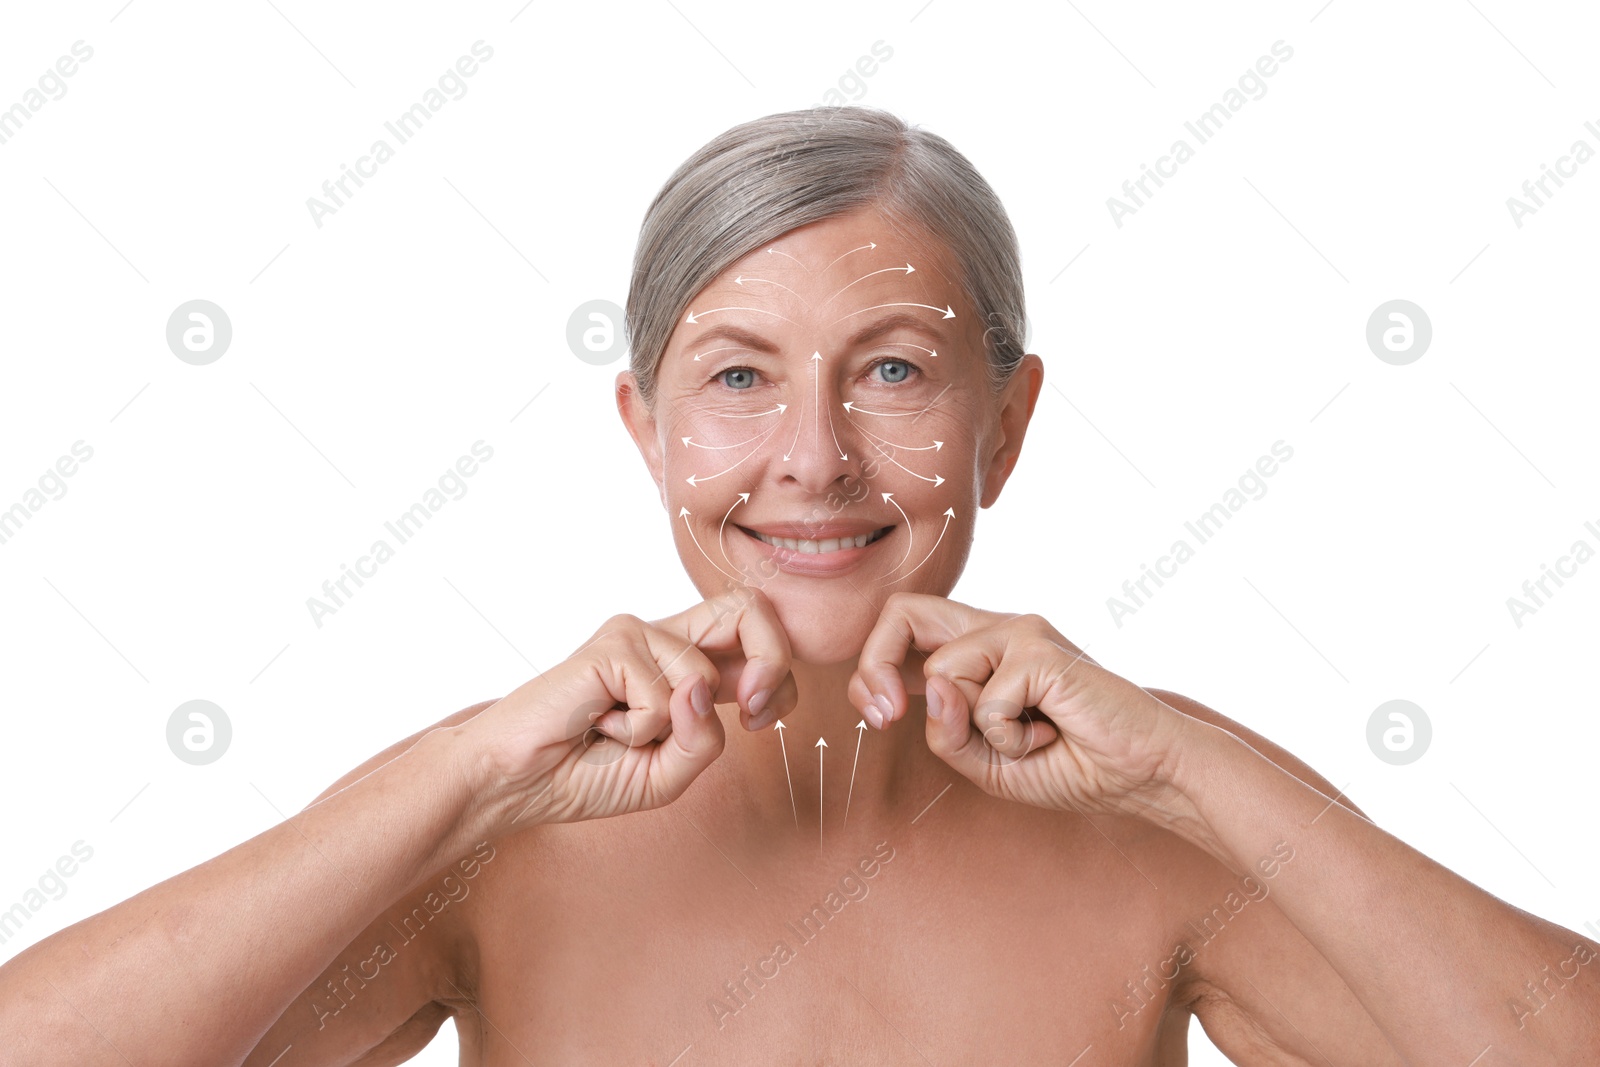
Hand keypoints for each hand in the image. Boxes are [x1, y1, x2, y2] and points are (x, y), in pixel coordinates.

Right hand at [460, 588, 797, 832]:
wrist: (519, 782)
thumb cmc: (587, 774)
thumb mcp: (669, 775)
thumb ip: (705, 742)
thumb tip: (702, 690)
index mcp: (689, 665)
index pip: (759, 634)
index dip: (781, 672)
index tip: (762, 718)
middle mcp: (668, 639)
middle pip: (749, 608)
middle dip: (773, 658)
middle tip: (754, 712)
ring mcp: (638, 635)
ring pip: (703, 676)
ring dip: (667, 730)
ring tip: (618, 732)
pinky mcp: (611, 644)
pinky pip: (659, 696)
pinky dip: (634, 730)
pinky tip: (595, 723)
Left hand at [849, 593, 1190, 819]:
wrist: (1143, 773)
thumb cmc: (1071, 763)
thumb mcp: (987, 763)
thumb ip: (946, 733)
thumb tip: (933, 686)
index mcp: (978, 649)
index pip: (902, 625)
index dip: (871, 666)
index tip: (881, 716)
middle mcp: (994, 628)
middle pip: (902, 611)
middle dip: (875, 665)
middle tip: (887, 717)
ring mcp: (1018, 632)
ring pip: (943, 673)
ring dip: (976, 730)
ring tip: (1030, 737)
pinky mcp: (1039, 649)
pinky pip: (985, 702)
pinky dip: (1010, 737)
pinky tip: (1052, 733)